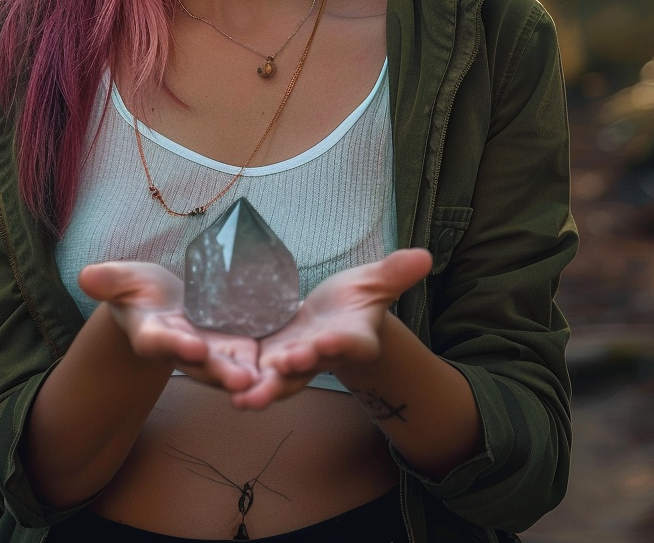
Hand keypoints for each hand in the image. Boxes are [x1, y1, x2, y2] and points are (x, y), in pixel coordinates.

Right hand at [78, 261, 259, 391]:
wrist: (166, 302)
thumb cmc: (140, 292)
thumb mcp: (125, 281)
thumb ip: (111, 280)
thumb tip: (85, 275)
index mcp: (154, 337)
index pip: (162, 343)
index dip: (175, 346)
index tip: (189, 346)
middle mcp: (185, 351)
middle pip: (203, 364)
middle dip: (221, 372)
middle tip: (240, 379)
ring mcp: (214, 351)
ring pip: (232, 366)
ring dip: (249, 376)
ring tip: (265, 381)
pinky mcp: (237, 345)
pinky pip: (255, 355)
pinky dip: (270, 361)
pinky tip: (292, 359)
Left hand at [228, 248, 433, 408]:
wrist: (332, 318)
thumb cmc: (356, 300)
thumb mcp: (374, 282)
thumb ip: (394, 272)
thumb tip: (426, 255)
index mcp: (354, 337)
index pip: (352, 342)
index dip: (343, 343)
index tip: (332, 340)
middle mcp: (324, 356)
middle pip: (312, 366)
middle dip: (298, 368)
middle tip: (285, 366)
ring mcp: (295, 362)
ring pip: (280, 380)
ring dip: (265, 389)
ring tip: (246, 398)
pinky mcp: (270, 360)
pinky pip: (257, 374)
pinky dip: (244, 382)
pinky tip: (227, 389)